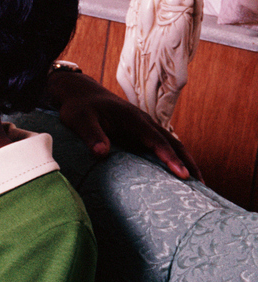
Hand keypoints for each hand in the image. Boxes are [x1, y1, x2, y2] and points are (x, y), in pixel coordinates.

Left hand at [47, 69, 197, 179]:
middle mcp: (144, 123)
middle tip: (202, 185)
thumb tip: (102, 153)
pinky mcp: (140, 135)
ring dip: (186, 162)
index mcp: (133, 119)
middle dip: (188, 163)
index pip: (156, 141)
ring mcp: (145, 129)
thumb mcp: (80, 120)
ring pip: (172, 145)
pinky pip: (162, 148)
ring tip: (199, 184)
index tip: (182, 174)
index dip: (169, 158)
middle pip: (173, 143)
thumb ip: (92, 136)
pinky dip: (174, 160)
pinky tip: (178, 175)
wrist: (82, 95)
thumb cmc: (80, 108)